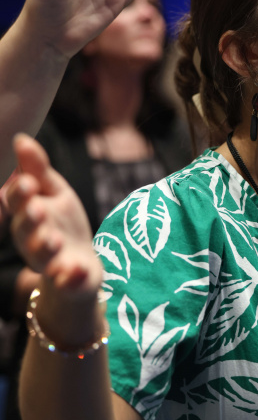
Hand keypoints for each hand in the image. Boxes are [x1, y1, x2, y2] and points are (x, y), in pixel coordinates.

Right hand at [7, 134, 102, 300]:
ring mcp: (49, 261)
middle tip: (38, 209)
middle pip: (25, 229)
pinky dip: (70, 277)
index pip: (17, 202)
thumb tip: (21, 138)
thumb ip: (37, 169)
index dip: (20, 194)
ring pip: (42, 256)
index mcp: (26, 214)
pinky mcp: (67, 280)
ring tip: (54, 239)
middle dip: (30, 219)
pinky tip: (75, 271)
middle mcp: (32, 239)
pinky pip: (66, 281)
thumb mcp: (54, 192)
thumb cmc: (61, 223)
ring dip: (46, 247)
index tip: (27, 181)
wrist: (79, 266)